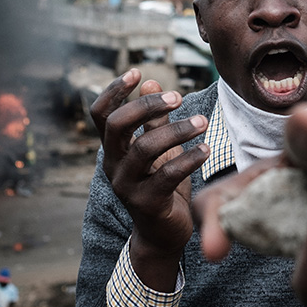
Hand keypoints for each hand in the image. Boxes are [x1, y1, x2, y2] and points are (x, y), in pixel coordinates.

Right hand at [91, 69, 208, 289]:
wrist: (163, 235)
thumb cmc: (161, 186)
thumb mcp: (158, 149)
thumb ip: (153, 120)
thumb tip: (151, 80)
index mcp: (113, 149)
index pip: (100, 114)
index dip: (114, 90)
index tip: (138, 72)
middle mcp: (113, 165)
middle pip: (117, 126)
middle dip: (146, 106)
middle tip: (177, 97)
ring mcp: (127, 186)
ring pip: (144, 149)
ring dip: (176, 130)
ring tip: (202, 122)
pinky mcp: (146, 203)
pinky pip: (167, 175)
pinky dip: (189, 158)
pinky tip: (206, 149)